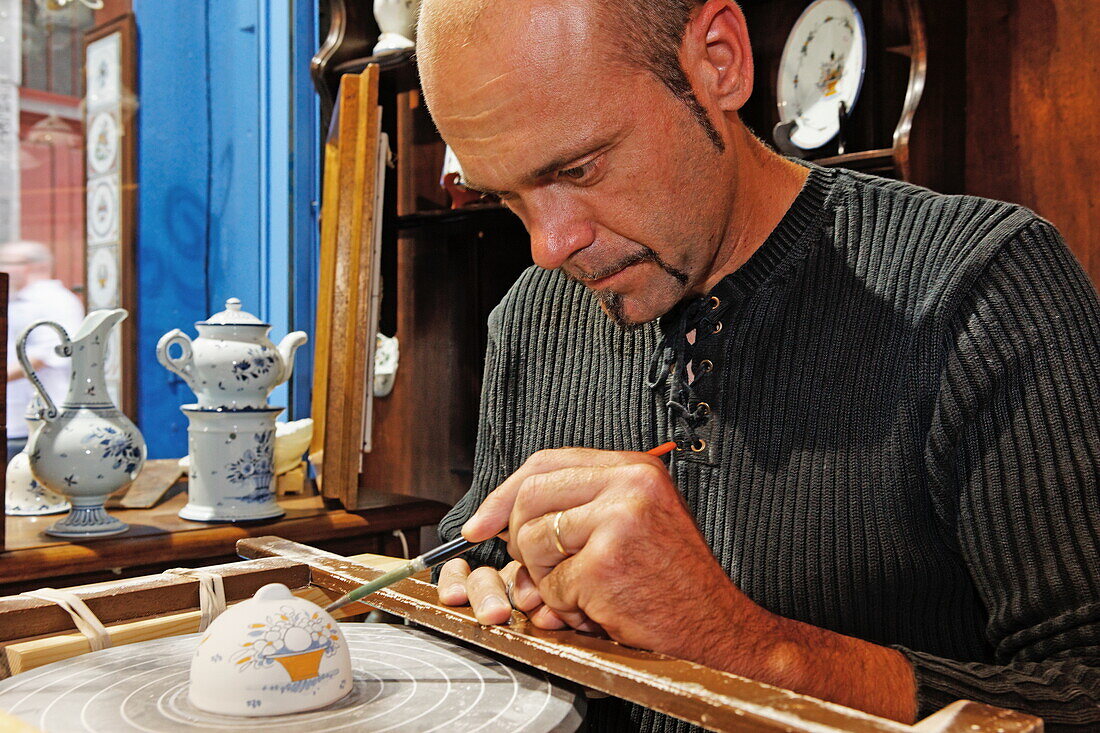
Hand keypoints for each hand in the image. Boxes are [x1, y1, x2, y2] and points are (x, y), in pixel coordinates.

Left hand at [460, 448, 763, 666]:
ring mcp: (617, 521)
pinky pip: (551, 585)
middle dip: (520, 540)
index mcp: (634, 468)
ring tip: (587, 591)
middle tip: (540, 569)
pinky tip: (601, 609)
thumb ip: (579, 507)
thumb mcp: (636, 521)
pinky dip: (566, 607)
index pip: (546, 462)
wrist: (719, 629)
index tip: (482, 524)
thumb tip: (499, 518)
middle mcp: (628, 484)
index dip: (504, 493)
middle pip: (529, 496)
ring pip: (532, 542)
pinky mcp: (605, 563)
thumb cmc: (675, 582)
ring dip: (547, 579)